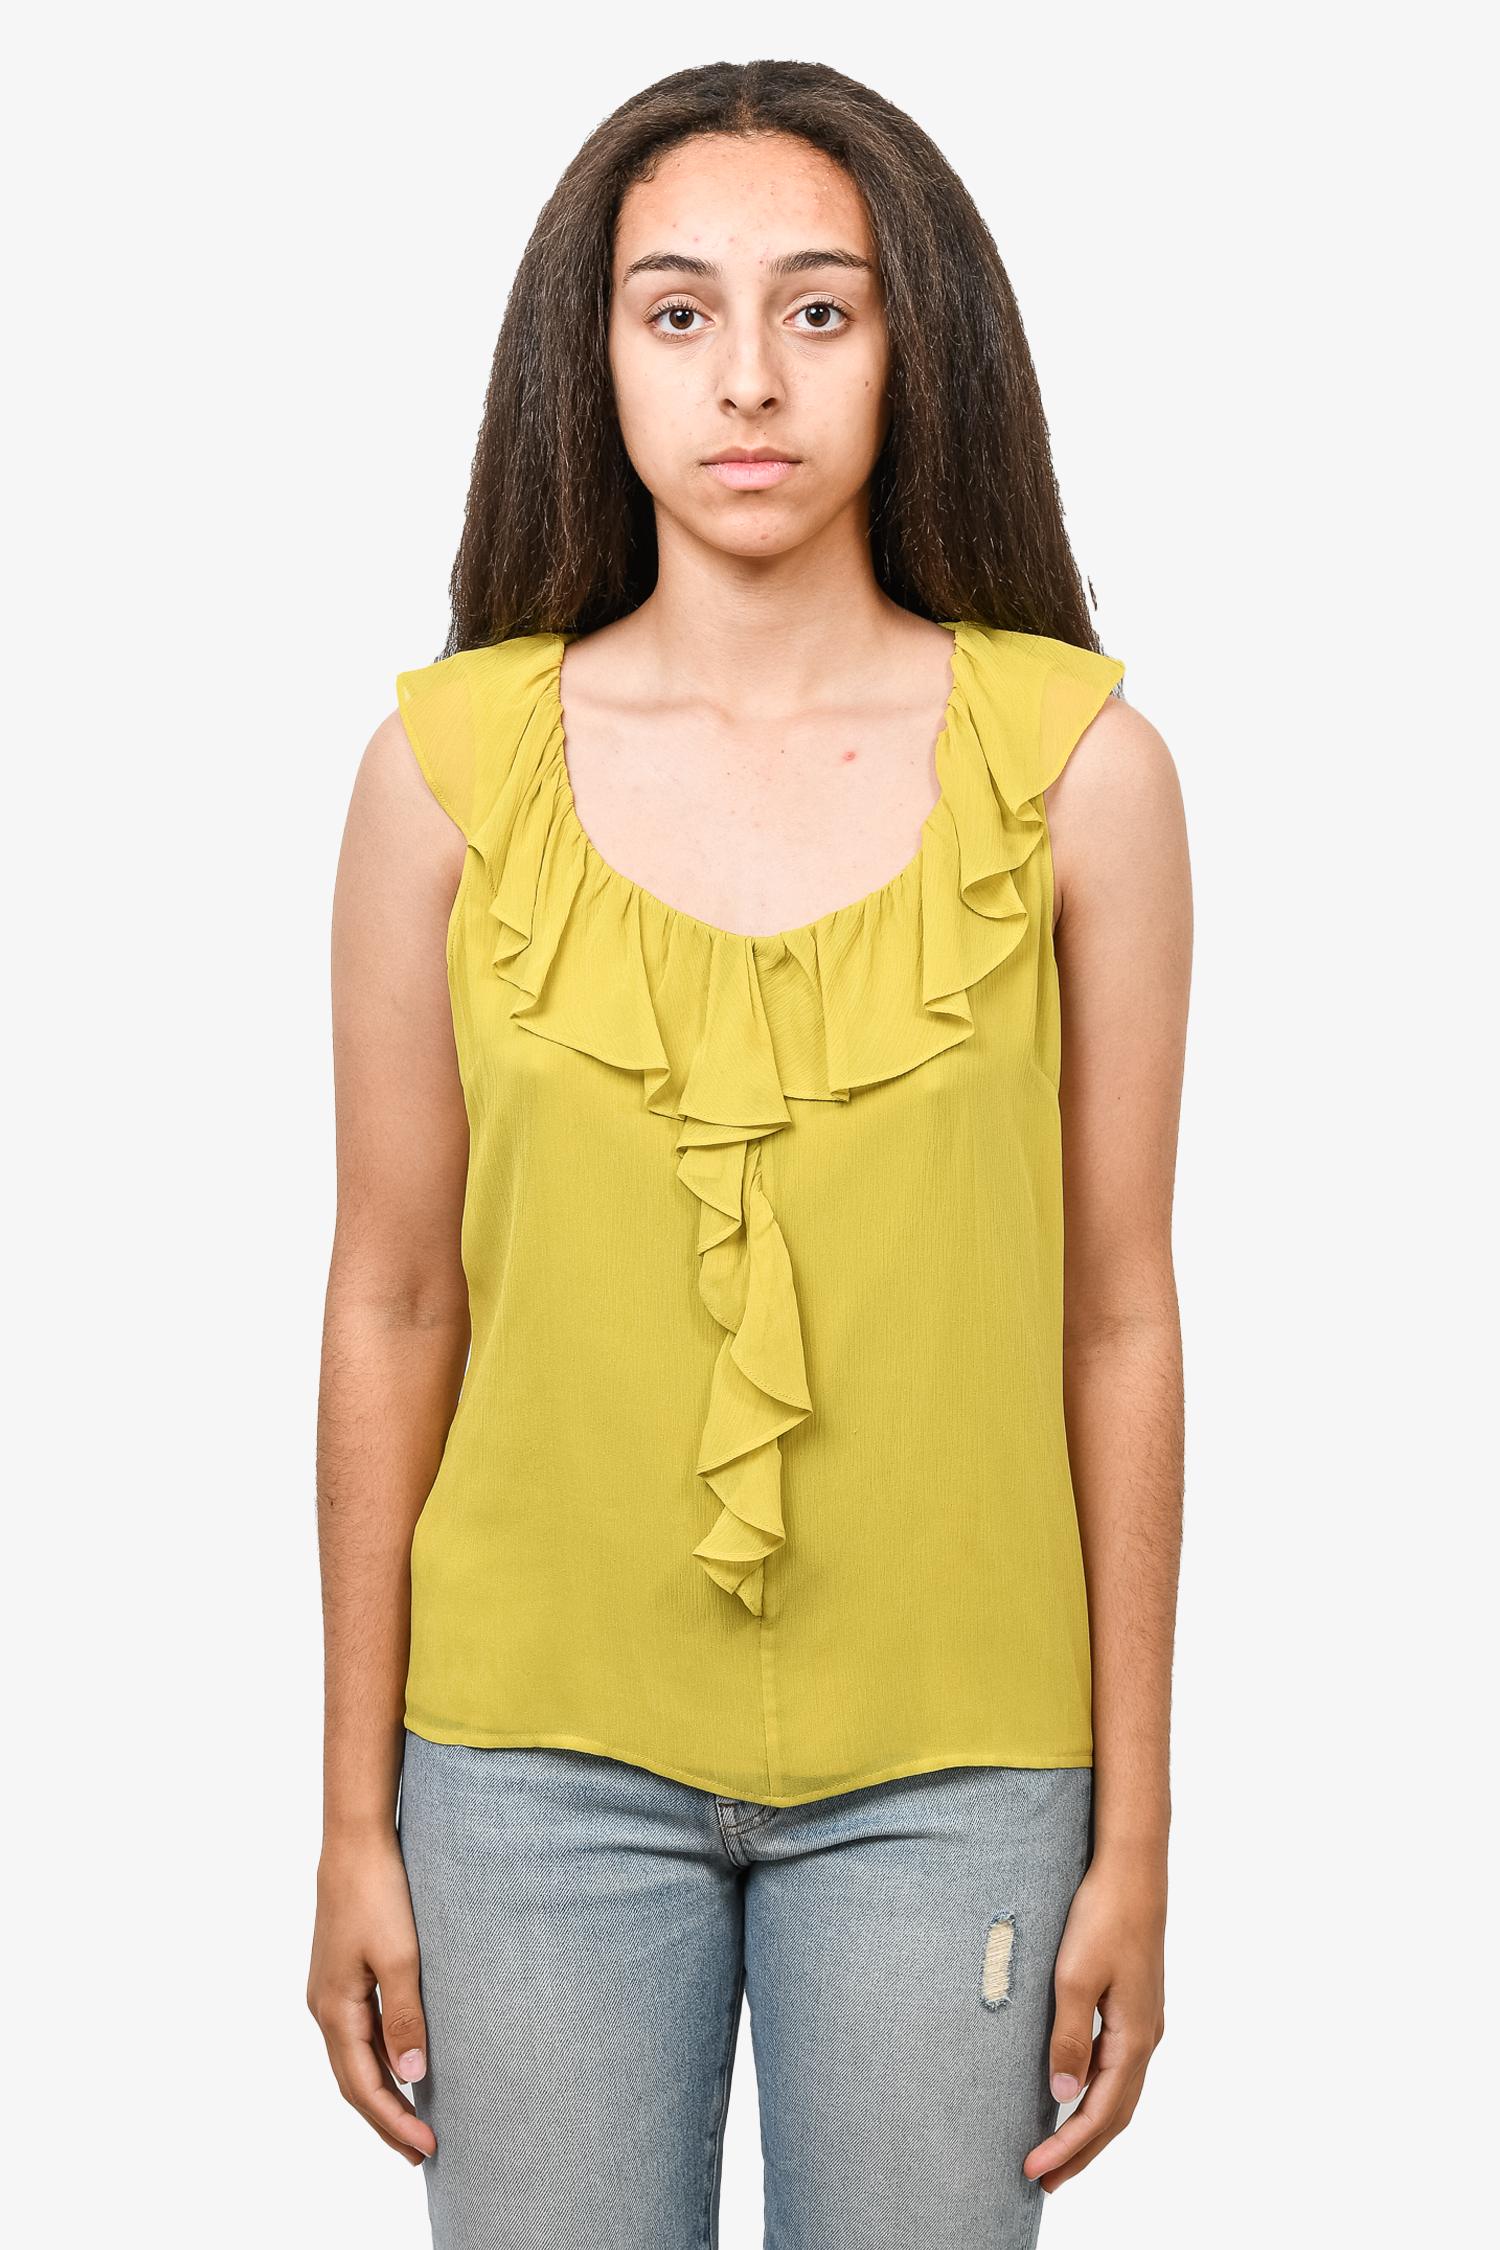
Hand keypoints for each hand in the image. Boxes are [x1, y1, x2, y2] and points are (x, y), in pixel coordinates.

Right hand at [308, 1833, 436, 2165]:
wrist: (355, 1843)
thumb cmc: (379, 1894)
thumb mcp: (400, 1958)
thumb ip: (406, 2019)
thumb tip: (411, 2080)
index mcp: (335, 2010)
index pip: (363, 2086)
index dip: (393, 2122)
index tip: (428, 2148)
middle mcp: (324, 2008)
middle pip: (353, 2082)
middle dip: (385, 2121)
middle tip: (421, 2152)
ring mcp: (329, 1992)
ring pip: (352, 2060)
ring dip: (380, 2094)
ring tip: (412, 2121)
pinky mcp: (340, 1976)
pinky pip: (356, 2035)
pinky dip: (375, 2062)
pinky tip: (398, 2065)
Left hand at [1023, 1849, 1165, 2191]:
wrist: (1131, 1869)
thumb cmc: (1102, 1916)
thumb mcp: (1074, 1978)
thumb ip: (1069, 2039)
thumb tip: (1062, 2096)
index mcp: (1134, 2038)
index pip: (1100, 2113)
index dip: (1069, 2148)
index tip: (1034, 2171)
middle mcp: (1147, 2037)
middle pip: (1116, 2114)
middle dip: (1081, 2151)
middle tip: (1044, 2180)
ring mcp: (1145, 2022)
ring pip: (1121, 2093)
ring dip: (1090, 2126)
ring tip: (1058, 2150)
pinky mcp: (1136, 2005)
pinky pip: (1119, 2067)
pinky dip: (1098, 2093)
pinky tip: (1076, 2091)